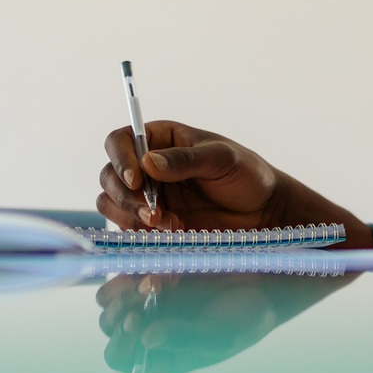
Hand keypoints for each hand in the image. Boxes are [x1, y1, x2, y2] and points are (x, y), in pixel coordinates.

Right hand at [96, 121, 372, 246]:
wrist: (263, 214)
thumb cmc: (246, 176)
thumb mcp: (222, 159)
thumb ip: (185, 159)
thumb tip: (148, 162)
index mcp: (159, 139)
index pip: (119, 141)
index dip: (120, 160)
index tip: (137, 181)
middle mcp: (146, 166)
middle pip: (109, 176)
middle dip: (126, 197)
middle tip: (154, 213)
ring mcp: (147, 196)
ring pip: (112, 204)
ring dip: (132, 217)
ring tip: (169, 224)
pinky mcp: (152, 223)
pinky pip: (129, 228)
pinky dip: (143, 234)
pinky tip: (173, 233)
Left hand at [96, 271, 350, 372]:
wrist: (263, 280)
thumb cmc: (246, 318)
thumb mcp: (220, 334)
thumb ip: (183, 337)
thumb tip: (146, 341)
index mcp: (160, 356)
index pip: (120, 357)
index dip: (121, 343)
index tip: (135, 323)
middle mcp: (148, 328)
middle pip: (110, 324)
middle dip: (121, 311)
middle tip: (143, 296)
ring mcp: (148, 299)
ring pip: (112, 296)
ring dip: (126, 287)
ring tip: (152, 279)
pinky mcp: (152, 269)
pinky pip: (129, 267)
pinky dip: (137, 265)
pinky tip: (158, 265)